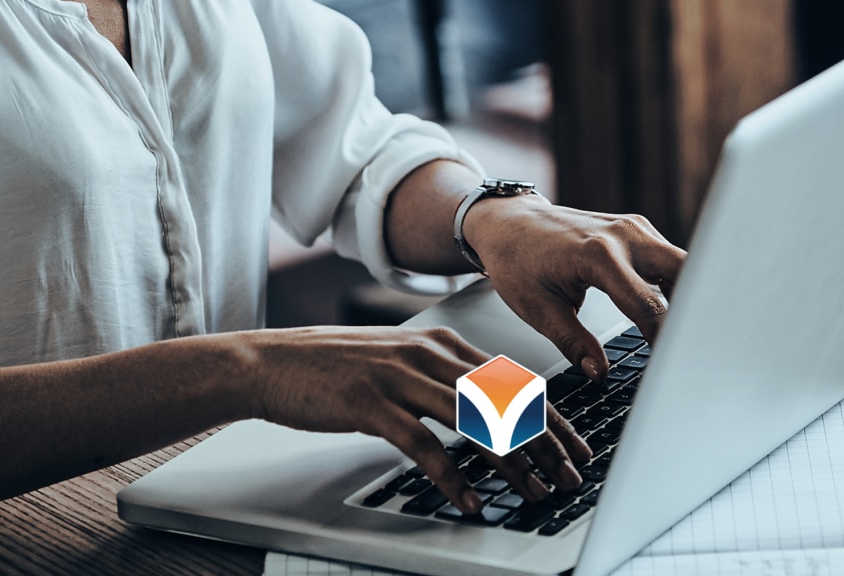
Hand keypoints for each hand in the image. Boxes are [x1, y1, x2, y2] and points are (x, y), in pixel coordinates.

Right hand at [237, 325, 594, 515]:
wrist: (269, 362)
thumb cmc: (332, 367)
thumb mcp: (397, 360)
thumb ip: (440, 376)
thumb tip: (487, 406)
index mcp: (438, 343)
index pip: (511, 378)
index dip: (548, 414)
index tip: (574, 444)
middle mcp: (426, 355)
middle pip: (503, 399)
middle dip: (544, 440)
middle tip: (570, 473)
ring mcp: (398, 378)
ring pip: (474, 421)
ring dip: (510, 461)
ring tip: (534, 490)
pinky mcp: (371, 406)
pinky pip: (424, 446)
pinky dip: (452, 477)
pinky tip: (469, 500)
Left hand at [462, 197, 686, 378]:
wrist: (508, 222)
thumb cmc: (517, 260)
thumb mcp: (537, 308)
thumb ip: (573, 343)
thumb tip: (600, 373)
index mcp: (597, 254)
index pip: (647, 306)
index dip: (665, 340)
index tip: (673, 365)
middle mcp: (623, 236)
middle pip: (684, 273)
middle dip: (694, 311)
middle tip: (697, 348)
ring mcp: (634, 228)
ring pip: (683, 263)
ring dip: (689, 296)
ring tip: (690, 334)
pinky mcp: (637, 230)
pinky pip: (669, 258)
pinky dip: (677, 284)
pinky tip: (674, 312)